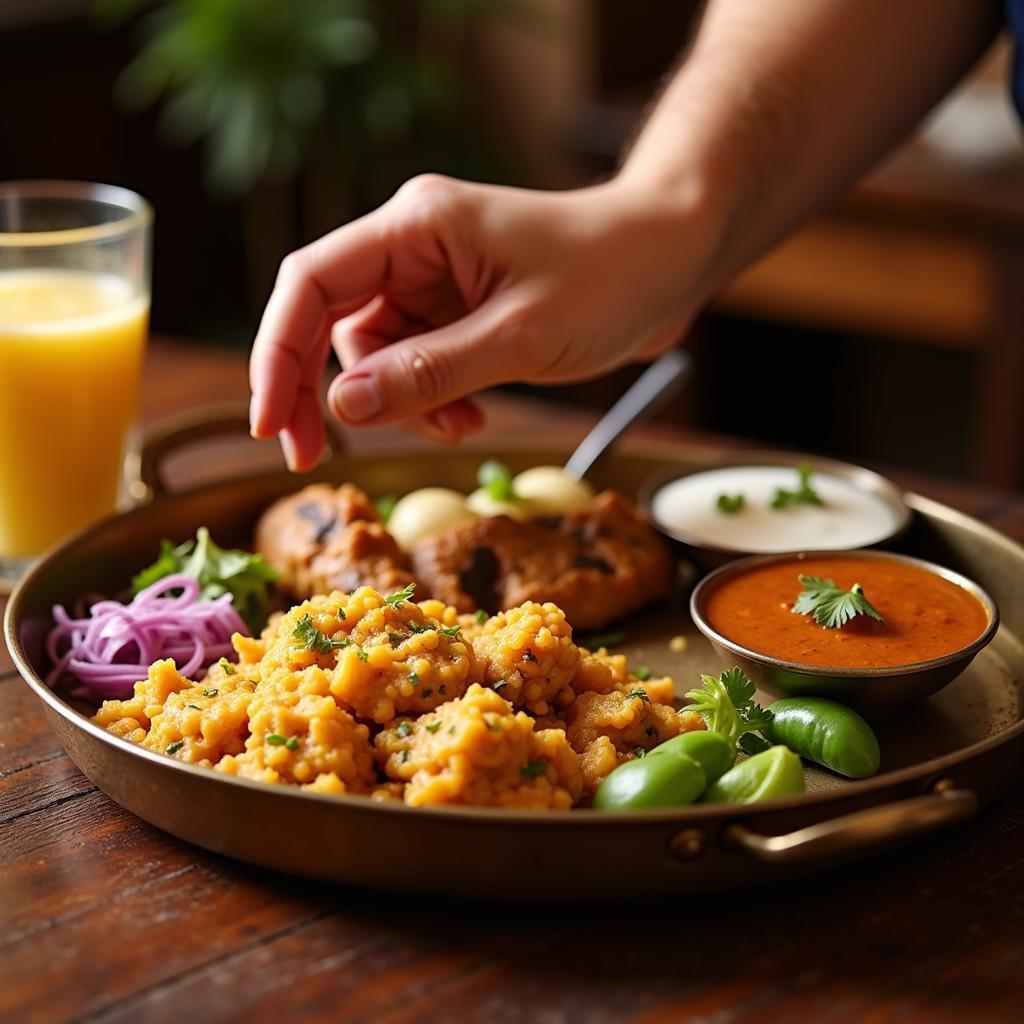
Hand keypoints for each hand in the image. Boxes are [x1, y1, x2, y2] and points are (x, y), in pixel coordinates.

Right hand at [249, 173, 710, 469]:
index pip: (311, 283)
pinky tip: (473, 416)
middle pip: (332, 325)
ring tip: (462, 426)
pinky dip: (432, 399)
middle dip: (336, 394)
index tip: (269, 425)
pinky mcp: (457, 310)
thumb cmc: (612, 275)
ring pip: (376, 356)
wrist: (672, 256)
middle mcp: (413, 246)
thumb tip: (342, 408)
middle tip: (320, 455)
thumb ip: (430, 373)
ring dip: (404, 404)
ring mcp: (435, 280)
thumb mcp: (520, 336)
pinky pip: (416, 364)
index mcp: (417, 225)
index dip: (275, 354)